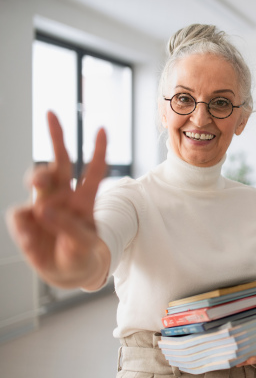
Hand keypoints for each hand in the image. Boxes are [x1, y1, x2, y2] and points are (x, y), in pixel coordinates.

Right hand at [5, 111, 109, 289]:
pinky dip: (24, 227)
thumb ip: (69, 227)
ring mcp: (43, 205)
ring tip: (36, 183)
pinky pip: (20, 214)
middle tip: (52, 114)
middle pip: (60, 161)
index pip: (95, 170)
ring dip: (36, 175)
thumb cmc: (81, 254)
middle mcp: (64, 196)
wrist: (66, 273)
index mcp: (85, 200)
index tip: (102, 128)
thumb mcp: (84, 244)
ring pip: (37, 178)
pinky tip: (32, 241)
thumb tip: (45, 211)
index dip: (99, 150)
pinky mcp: (26, 219)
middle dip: (57, 136)